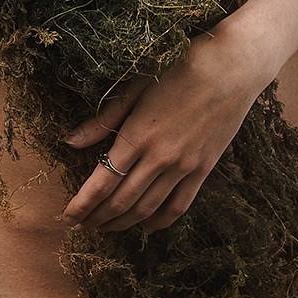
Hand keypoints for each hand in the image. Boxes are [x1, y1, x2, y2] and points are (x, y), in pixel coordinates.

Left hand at [61, 30, 272, 233]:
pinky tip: (147, 226)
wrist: (230, 69)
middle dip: (98, 217)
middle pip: (121, 200)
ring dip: (123, 223)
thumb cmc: (178, 70)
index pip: (101, 182)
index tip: (67, 217)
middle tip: (83, 225)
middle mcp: (158, 157)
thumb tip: (71, 142)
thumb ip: (104, 120)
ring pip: (147, 208)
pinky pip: (179, 205)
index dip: (82, 204)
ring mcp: (183, 166)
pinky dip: (160, 221)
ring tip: (106, 228)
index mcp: (137, 135)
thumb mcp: (135, 88)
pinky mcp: (203, 169)